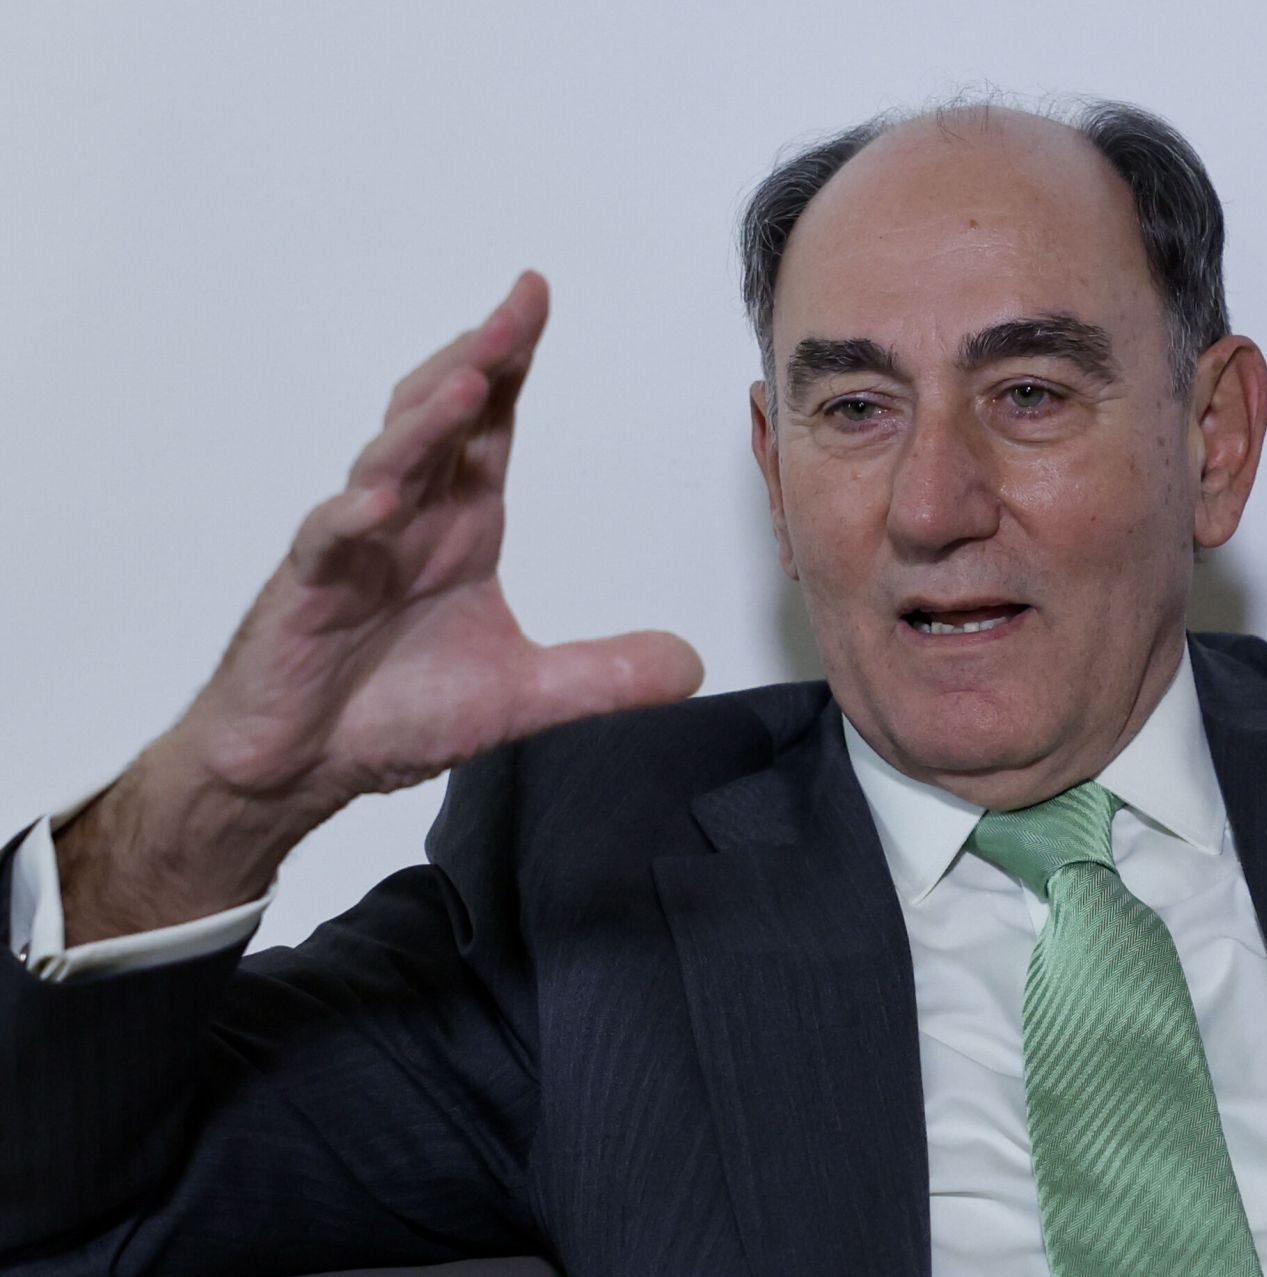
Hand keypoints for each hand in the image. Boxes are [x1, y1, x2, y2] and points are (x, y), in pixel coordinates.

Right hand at [57, 273, 702, 939]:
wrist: (302, 766)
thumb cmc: (391, 713)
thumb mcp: (524, 697)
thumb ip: (606, 676)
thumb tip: (691, 665)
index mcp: (460, 523)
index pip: (491, 424)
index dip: (512, 360)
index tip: (536, 297)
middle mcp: (408, 516)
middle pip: (441, 415)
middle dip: (479, 358)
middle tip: (517, 308)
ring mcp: (354, 545)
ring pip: (388, 460)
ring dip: (427, 421)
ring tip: (468, 382)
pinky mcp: (308, 589)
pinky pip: (331, 540)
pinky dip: (355, 515)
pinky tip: (384, 498)